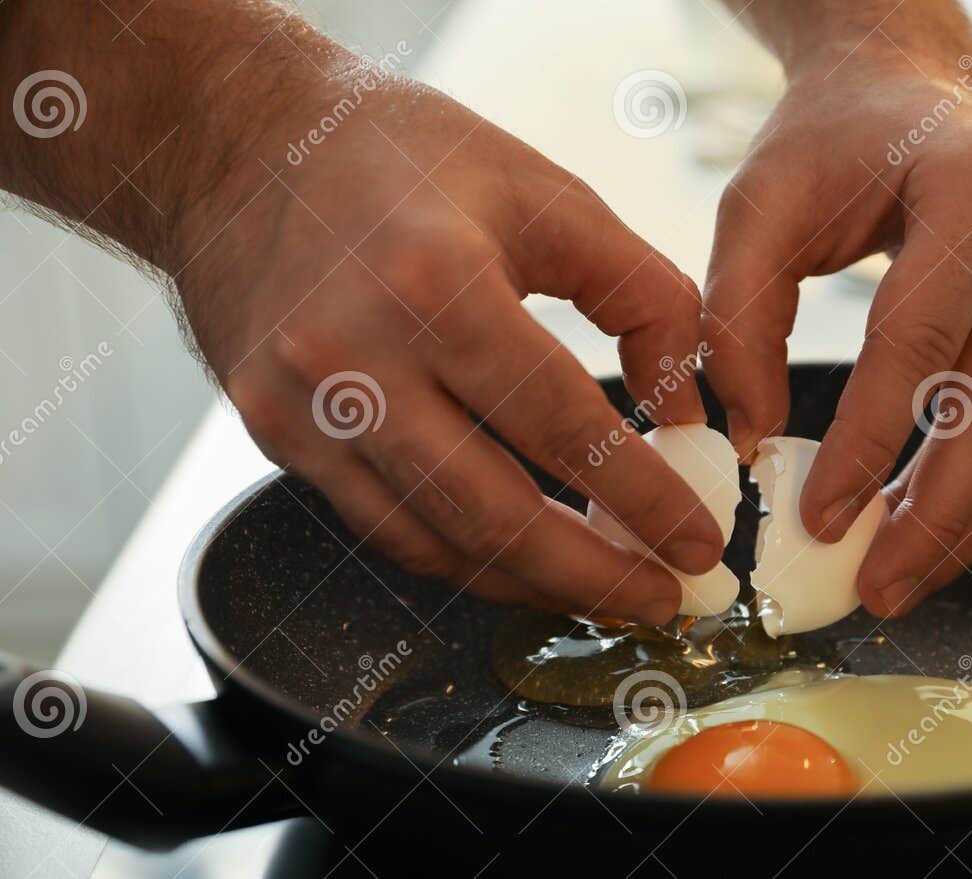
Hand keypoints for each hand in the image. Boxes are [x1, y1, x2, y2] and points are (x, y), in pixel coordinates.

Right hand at [173, 60, 721, 622]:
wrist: (231, 144)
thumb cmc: (396, 157)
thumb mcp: (542, 190)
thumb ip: (641, 294)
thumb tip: (687, 409)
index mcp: (434, 280)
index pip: (562, 424)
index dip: (643, 497)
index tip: (698, 541)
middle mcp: (355, 357)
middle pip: (494, 513)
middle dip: (593, 575)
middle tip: (662, 599)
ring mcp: (303, 406)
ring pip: (438, 542)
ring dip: (533, 582)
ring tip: (607, 590)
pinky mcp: (274, 434)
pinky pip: (387, 526)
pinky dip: (465, 557)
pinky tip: (525, 562)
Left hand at [701, 40, 971, 618]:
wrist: (914, 89)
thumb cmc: (834, 141)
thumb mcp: (760, 202)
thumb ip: (738, 312)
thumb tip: (746, 433)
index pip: (920, 339)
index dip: (868, 442)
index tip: (817, 517)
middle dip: (936, 513)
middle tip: (877, 587)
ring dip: (970, 521)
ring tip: (903, 581)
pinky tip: (936, 535)